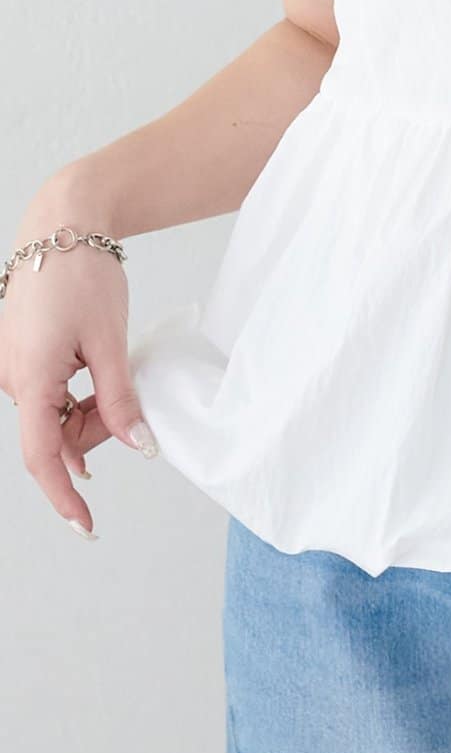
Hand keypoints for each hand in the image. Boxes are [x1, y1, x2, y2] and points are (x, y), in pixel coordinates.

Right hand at [0, 199, 157, 539]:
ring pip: (54, 416)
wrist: (62, 227)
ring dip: (88, 415)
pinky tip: (100, 375)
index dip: (64, 495)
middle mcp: (12, 378)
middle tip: (135, 415)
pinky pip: (49, 394)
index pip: (42, 455)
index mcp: (30, 378)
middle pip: (54, 436)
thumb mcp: (110, 341)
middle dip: (94, 437)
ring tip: (117, 377)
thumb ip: (120, 399)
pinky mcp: (21, 356)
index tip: (86, 525)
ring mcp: (13, 367)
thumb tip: (137, 446)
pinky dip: (77, 397)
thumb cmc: (83, 276)